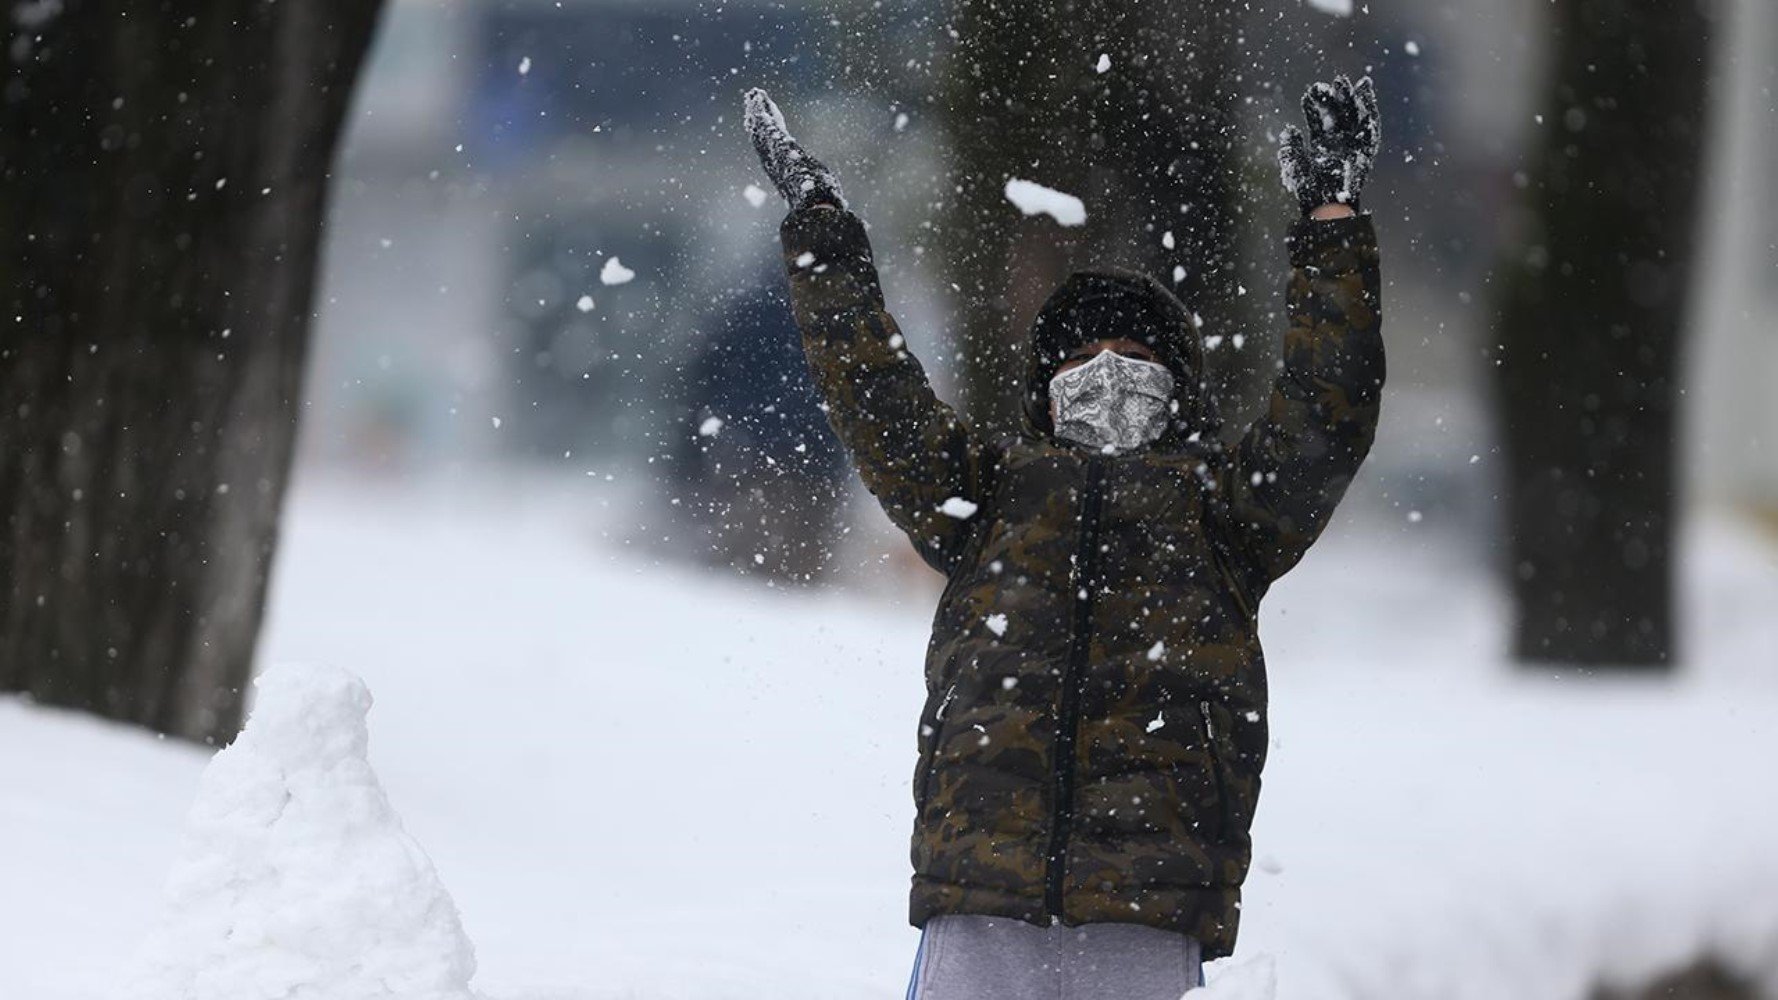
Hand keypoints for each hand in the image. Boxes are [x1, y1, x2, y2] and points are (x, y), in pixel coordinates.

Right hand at [743, 88, 846, 212]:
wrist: (816, 207)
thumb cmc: (821, 203)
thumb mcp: (816, 189)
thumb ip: (814, 186)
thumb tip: (828, 199)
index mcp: (783, 171)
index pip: (772, 148)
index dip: (767, 134)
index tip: (765, 120)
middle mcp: (774, 162)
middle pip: (762, 136)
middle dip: (757, 118)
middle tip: (753, 101)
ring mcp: (774, 153)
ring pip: (762, 128)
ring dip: (757, 110)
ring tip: (754, 94)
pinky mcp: (779, 145)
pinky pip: (768, 124)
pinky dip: (761, 111)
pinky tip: (757, 98)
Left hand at [1278, 75, 1379, 216]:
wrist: (1328, 206)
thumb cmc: (1311, 192)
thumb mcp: (1296, 168)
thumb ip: (1292, 149)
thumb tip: (1290, 130)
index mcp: (1320, 147)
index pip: (1318, 122)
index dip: (1314, 107)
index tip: (1310, 92)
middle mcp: (1336, 143)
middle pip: (1337, 115)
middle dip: (1334, 98)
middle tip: (1330, 82)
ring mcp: (1351, 144)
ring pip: (1353, 115)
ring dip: (1350, 98)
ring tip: (1345, 81)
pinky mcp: (1366, 147)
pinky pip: (1370, 123)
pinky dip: (1369, 105)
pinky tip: (1366, 89)